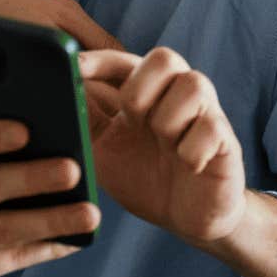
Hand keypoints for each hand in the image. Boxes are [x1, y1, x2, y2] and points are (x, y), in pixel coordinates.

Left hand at [79, 48, 246, 244]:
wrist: (188, 219)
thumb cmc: (145, 179)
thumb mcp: (103, 152)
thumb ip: (83, 122)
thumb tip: (51, 94)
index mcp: (147, 97)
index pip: (125, 61)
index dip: (100, 60)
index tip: (74, 68)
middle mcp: (177, 97)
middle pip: (165, 57)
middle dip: (141, 87)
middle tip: (132, 119)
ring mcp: (205, 115)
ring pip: (194, 84)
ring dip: (170, 118)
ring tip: (166, 145)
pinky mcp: (225, 140)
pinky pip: (211, 127)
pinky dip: (193, 150)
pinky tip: (189, 165)